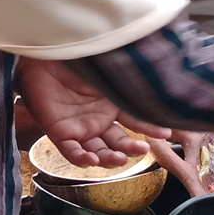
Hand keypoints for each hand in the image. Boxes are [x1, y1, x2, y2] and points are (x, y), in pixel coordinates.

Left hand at [14, 57, 171, 166]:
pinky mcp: (59, 132)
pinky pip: (71, 151)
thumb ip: (133, 83)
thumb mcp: (114, 72)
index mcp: (114, 105)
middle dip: (130, 149)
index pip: (136, 123)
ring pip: (98, 151)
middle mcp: (98, 119)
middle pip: (117, 142)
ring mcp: (80, 127)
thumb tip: (163, 89)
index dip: (151, 129)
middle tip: (141, 150)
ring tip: (119, 159)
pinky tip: (93, 161)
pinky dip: (82, 159)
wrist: (47, 53)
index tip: (166, 133)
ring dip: (109, 158)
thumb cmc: (81, 58)